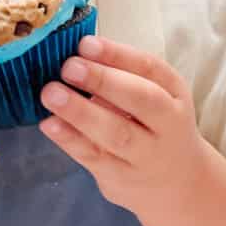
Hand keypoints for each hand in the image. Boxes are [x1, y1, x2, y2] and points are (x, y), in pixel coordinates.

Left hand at [38, 36, 207, 214]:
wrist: (175, 182)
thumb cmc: (155, 125)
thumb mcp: (155, 95)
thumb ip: (123, 74)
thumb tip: (77, 52)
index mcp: (173, 93)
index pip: (150, 69)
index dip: (117, 55)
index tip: (85, 44)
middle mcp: (166, 124)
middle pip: (141, 101)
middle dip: (104, 81)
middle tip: (69, 67)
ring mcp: (145, 155)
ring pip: (117, 134)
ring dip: (81, 112)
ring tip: (51, 93)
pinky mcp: (121, 177)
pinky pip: (95, 157)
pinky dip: (70, 139)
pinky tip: (50, 124)